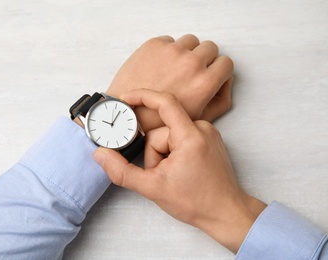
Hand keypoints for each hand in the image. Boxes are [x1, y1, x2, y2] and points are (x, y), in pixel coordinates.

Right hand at [94, 89, 265, 253]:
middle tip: (161, 173)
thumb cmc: (197, 202)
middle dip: (154, 152)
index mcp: (191, 137)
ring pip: (170, 134)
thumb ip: (122, 171)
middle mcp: (203, 129)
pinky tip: (180, 169)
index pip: (165, 102)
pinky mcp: (209, 139)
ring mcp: (208, 133)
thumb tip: (101, 155)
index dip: (142, 96)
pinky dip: (173, 151)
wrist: (226, 213)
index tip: (126, 98)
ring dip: (163, 154)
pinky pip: (181, 137)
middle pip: (162, 130)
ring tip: (173, 174)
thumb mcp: (153, 189)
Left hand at [106, 34, 233, 131]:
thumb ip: (221, 99)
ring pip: (191, 40)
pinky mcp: (154, 45)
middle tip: (190, 72)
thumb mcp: (198, 118)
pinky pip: (170, 40)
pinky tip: (159, 66)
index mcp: (205, 83)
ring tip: (173, 68)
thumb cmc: (160, 119)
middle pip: (210, 47)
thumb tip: (226, 81)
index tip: (209, 73)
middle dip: (203, 58)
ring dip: (186, 51)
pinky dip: (167, 50)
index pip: (226, 62)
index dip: (218, 69)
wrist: (127, 112)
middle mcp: (191, 63)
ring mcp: (172, 51)